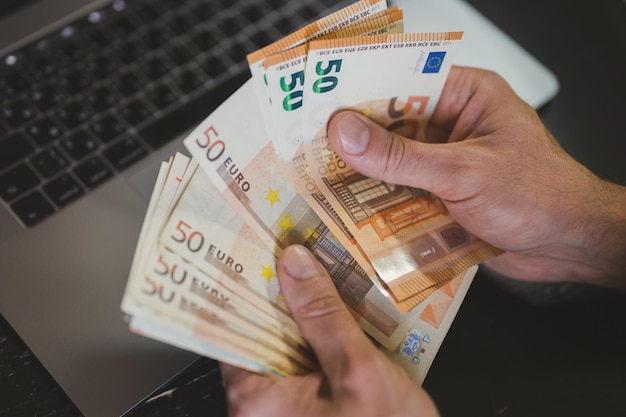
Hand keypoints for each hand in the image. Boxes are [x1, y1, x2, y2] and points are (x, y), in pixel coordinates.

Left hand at [220, 245, 439, 416]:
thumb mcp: (359, 373)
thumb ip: (325, 316)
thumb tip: (295, 265)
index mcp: (257, 399)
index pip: (232, 324)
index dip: (241, 281)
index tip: (252, 245)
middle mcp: (260, 406)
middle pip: (258, 330)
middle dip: (277, 289)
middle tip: (290, 246)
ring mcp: (284, 408)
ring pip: (283, 342)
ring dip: (300, 309)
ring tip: (314, 267)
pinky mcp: (307, 409)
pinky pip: (303, 361)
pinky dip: (316, 334)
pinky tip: (334, 309)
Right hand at [327, 66, 625, 287]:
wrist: (571, 245)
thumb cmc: (540, 196)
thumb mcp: (463, 170)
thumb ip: (400, 156)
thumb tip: (346, 133)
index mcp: (466, 96)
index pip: (401, 81)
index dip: (359, 91)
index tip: (320, 104)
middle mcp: (452, 125)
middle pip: (391, 125)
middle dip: (356, 141)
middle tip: (313, 150)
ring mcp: (445, 162)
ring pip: (392, 162)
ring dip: (365, 175)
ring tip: (324, 182)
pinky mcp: (441, 194)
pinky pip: (401, 193)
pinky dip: (380, 203)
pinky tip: (353, 211)